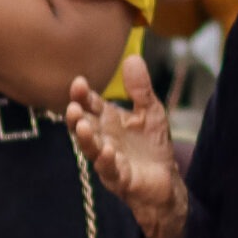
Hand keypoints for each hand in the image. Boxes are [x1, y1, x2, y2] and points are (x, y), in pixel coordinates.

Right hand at [67, 55, 187, 237]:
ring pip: (91, 148)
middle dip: (76, 116)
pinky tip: (108, 151)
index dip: (83, 95)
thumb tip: (132, 57)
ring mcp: (107, 159)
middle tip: (72, 105)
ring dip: (84, 138)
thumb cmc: (151, 145)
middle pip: (83, 125)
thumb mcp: (151, 111)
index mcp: (108, 120)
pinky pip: (110, 169)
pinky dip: (107, 161)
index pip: (91, 104)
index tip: (79, 82)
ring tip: (81, 126)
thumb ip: (140, 88)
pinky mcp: (119, 178)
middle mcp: (102, 138)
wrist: (165, 180)